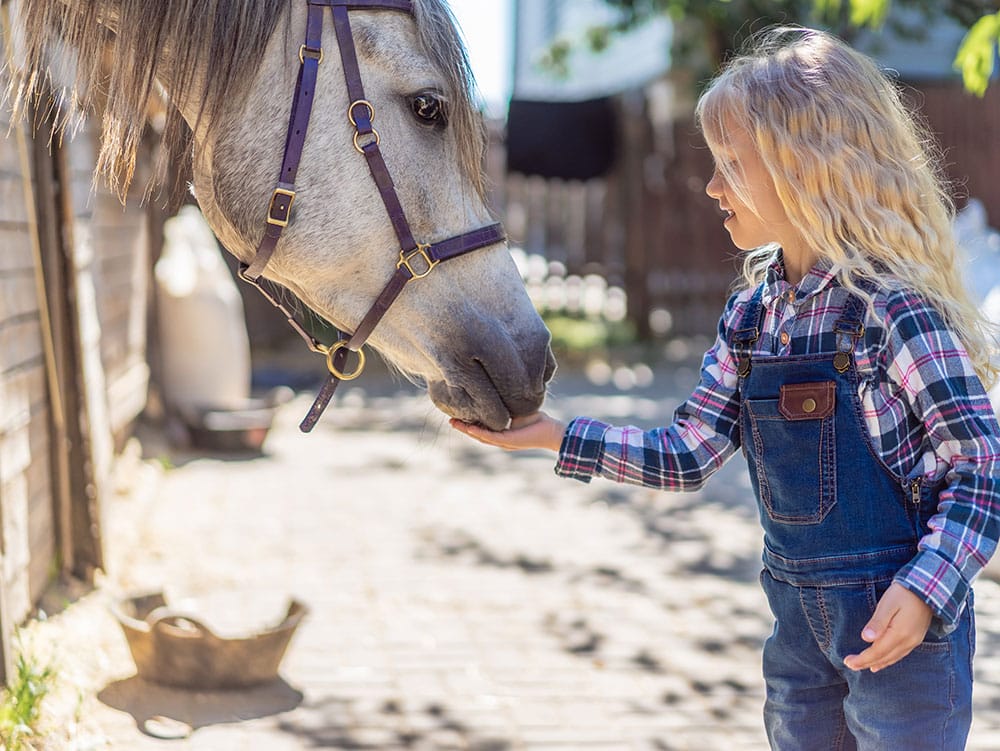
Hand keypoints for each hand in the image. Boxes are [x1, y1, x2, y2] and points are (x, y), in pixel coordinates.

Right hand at [449, 411, 565, 451]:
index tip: (457, 413)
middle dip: (463, 426)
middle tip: (449, 419)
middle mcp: (500, 439)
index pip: (481, 427)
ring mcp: (504, 442)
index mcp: (502, 432)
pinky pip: (490, 437)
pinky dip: (479, 432)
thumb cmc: (537, 420)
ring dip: (466, 430)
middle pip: (477, 433)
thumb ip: (506, 404)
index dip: (468, 421)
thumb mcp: (517, 410)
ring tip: (453, 423)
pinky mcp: (509, 441)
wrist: (552, 431)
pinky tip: (469, 428)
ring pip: (480, 436)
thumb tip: (497, 390)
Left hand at [844, 582, 932, 672]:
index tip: (847, 661)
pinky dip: (888, 660)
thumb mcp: (887, 605)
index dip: (862, 659)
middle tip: (849, 665)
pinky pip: (900, 654)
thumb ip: (877, 623)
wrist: (927, 589)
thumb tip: (866, 638)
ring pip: (892, 658)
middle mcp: (908, 642)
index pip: (877, 652)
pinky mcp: (916, 638)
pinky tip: (881, 663)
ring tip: (862, 666)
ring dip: (877, 663)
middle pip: (884, 657)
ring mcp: (914, 641)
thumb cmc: (903, 594)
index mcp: (899, 634)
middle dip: (866, 663)